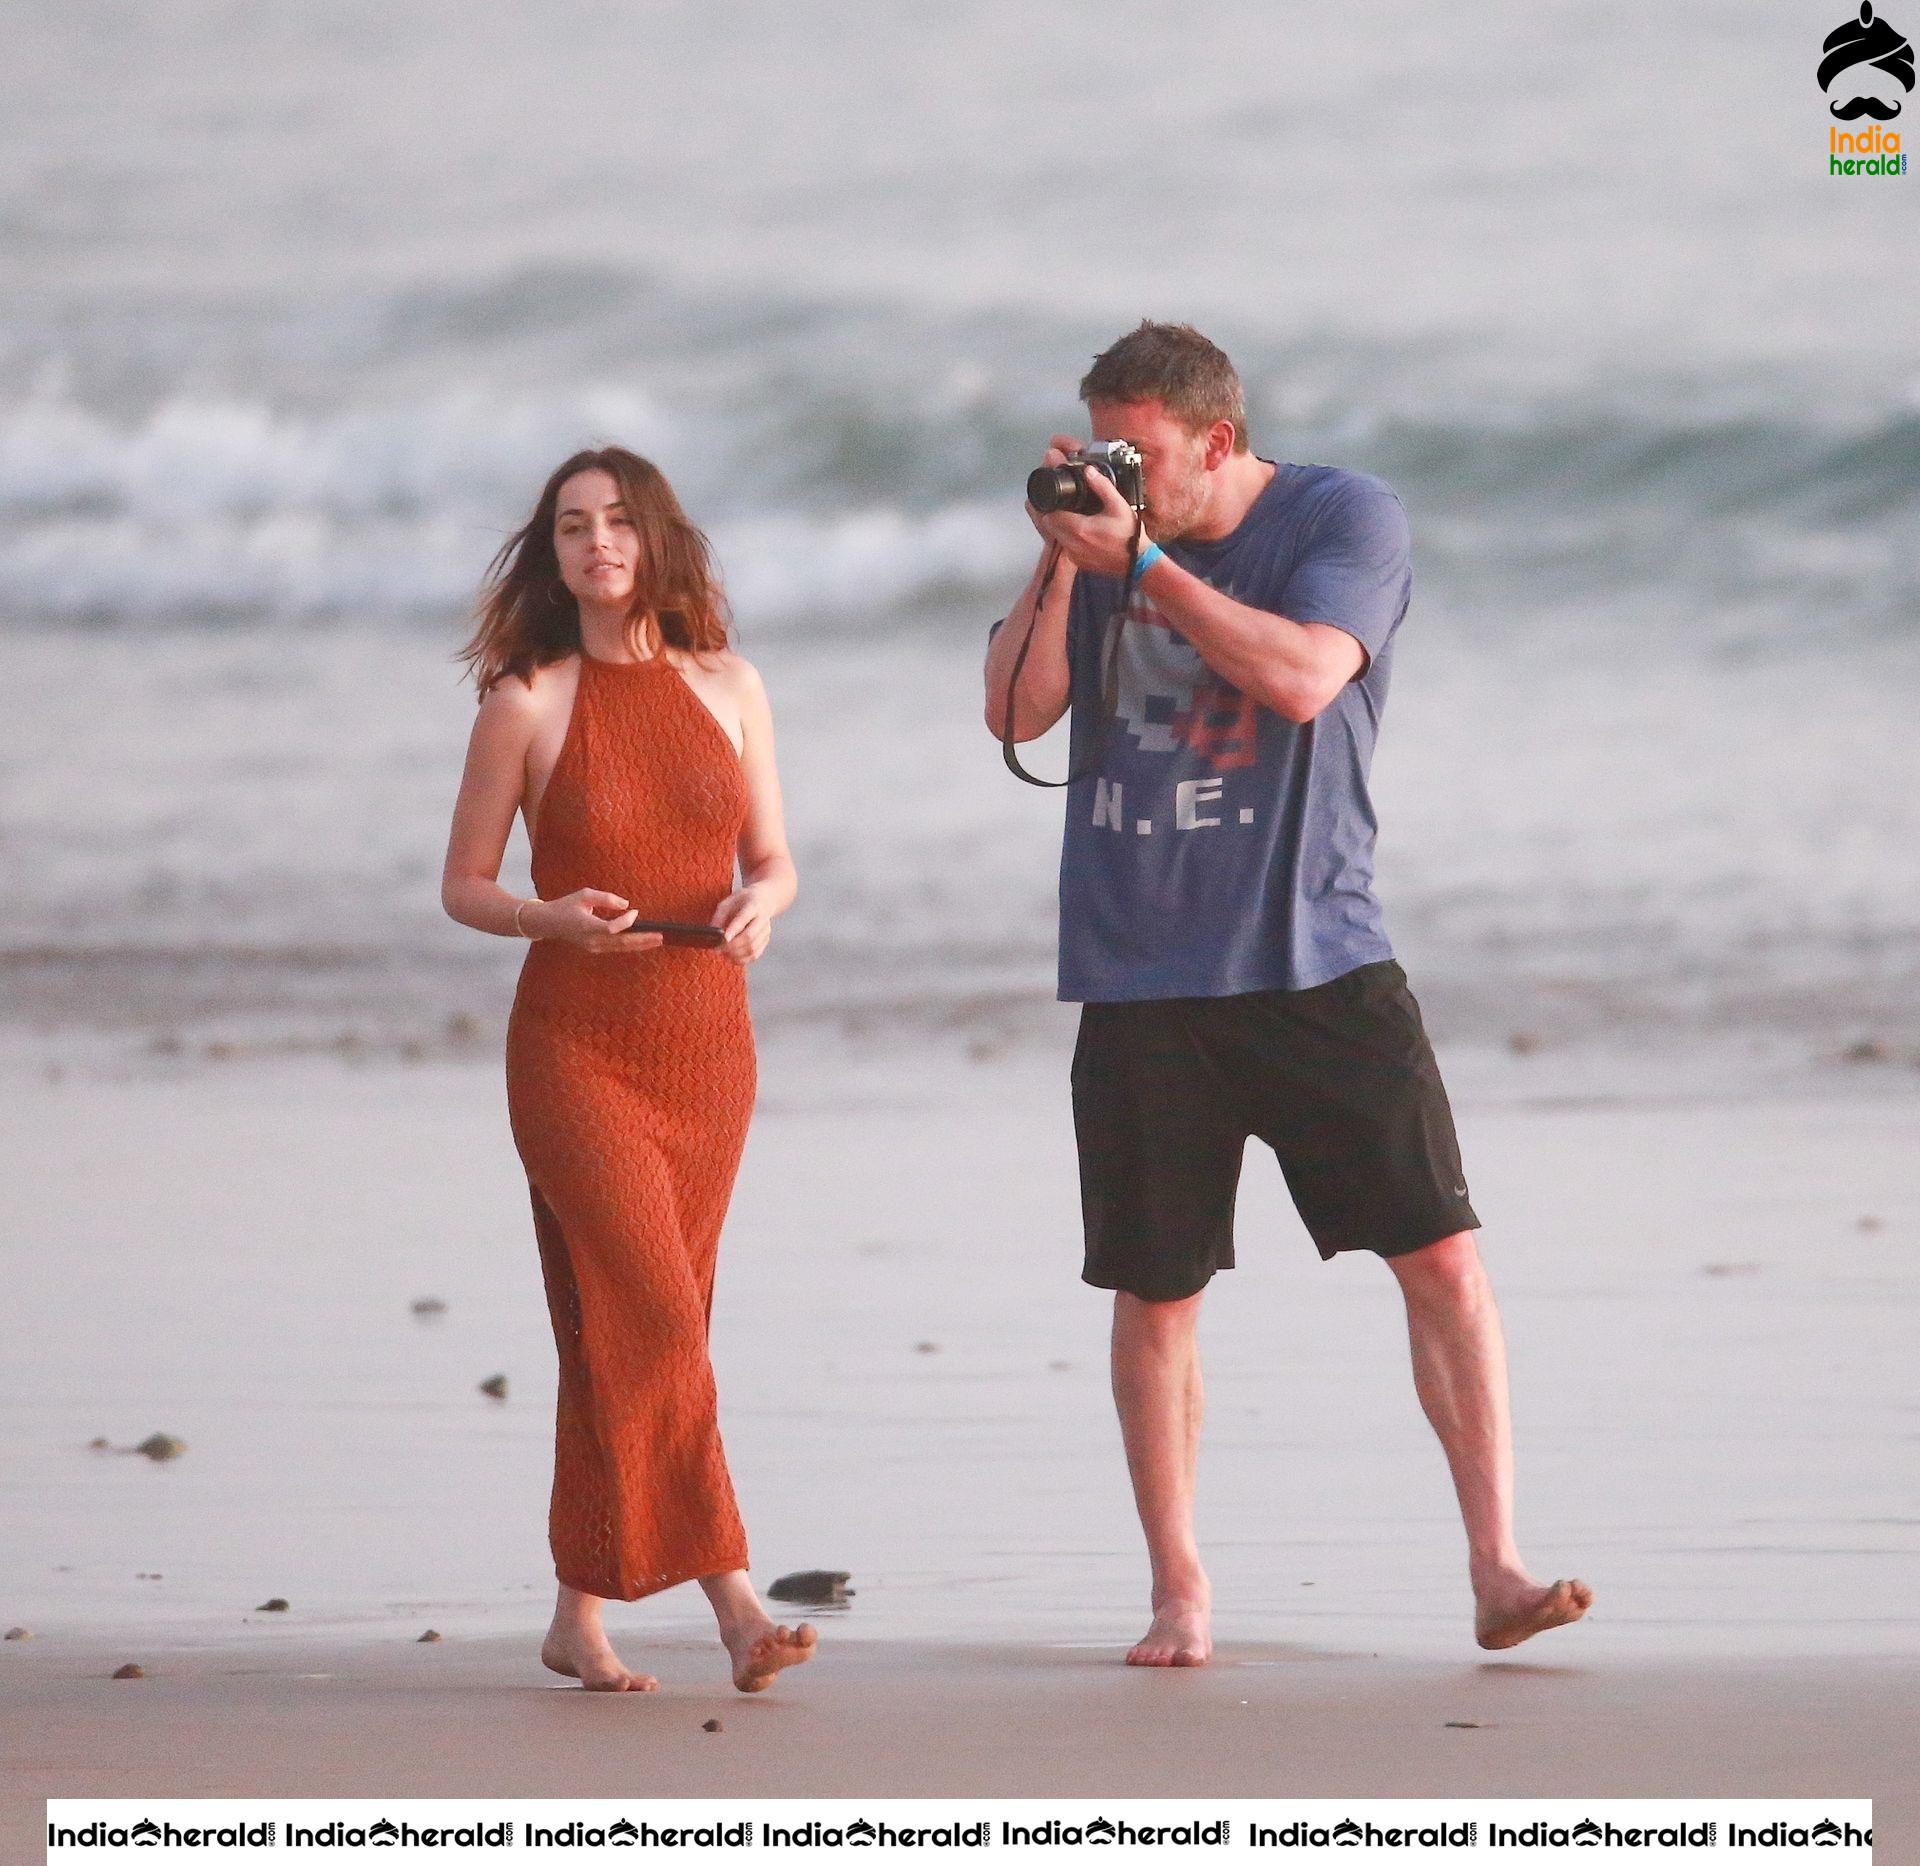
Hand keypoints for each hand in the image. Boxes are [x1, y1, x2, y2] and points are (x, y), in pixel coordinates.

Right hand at [527, 888, 664, 954]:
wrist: (548, 923)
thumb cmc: (566, 905)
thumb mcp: (584, 895)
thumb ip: (606, 898)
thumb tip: (626, 904)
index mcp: (586, 926)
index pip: (611, 929)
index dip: (625, 922)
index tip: (635, 911)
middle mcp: (591, 940)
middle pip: (621, 943)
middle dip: (642, 939)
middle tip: (660, 935)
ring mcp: (593, 947)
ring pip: (621, 948)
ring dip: (640, 944)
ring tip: (658, 940)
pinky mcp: (595, 948)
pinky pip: (616, 948)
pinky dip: (631, 945)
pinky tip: (644, 942)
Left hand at [712, 886, 771, 965]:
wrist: (763, 901)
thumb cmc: (742, 901)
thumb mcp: (728, 902)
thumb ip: (719, 916)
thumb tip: (712, 933)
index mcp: (753, 906)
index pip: (744, 919)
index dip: (734, 930)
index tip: (724, 939)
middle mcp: (763, 919)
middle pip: (749, 937)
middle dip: (732, 946)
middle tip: (718, 949)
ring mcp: (766, 931)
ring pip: (752, 948)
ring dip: (736, 954)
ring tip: (723, 953)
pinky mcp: (765, 941)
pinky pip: (754, 955)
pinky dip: (742, 959)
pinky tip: (732, 957)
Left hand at [1025, 437, 1142, 577]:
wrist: (1137, 561)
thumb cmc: (1129, 535)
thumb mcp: (1118, 505)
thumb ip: (1102, 486)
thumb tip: (1088, 471)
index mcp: (1080, 529)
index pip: (1050, 516)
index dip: (1049, 505)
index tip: (1054, 498)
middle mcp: (1073, 544)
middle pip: (1049, 527)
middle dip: (1050, 514)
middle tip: (1058, 505)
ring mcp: (1074, 555)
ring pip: (1054, 538)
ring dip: (1057, 526)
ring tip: (1067, 516)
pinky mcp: (1078, 562)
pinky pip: (1064, 547)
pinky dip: (1065, 538)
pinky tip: (1076, 531)